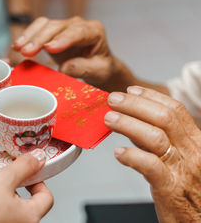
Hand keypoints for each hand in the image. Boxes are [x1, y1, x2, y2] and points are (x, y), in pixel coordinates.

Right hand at [12, 17, 134, 90]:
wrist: (98, 65)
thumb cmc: (100, 67)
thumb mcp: (98, 72)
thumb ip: (83, 68)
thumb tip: (64, 68)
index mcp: (94, 31)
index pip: (77, 32)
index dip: (63, 39)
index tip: (50, 49)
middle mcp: (78, 24)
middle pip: (57, 27)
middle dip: (40, 39)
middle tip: (26, 52)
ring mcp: (64, 26)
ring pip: (45, 25)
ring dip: (30, 36)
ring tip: (18, 48)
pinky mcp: (52, 31)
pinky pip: (38, 29)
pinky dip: (27, 36)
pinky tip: (17, 45)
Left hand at [104, 86, 200, 221]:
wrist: (199, 221)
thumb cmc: (186, 191)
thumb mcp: (179, 159)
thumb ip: (158, 141)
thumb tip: (131, 121)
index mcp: (195, 142)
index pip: (175, 110)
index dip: (150, 97)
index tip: (130, 90)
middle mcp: (192, 152)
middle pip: (164, 117)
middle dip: (135, 104)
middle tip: (113, 100)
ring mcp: (183, 170)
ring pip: (155, 137)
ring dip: (128, 124)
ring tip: (109, 119)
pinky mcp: (171, 189)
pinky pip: (151, 167)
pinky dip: (133, 156)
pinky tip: (118, 152)